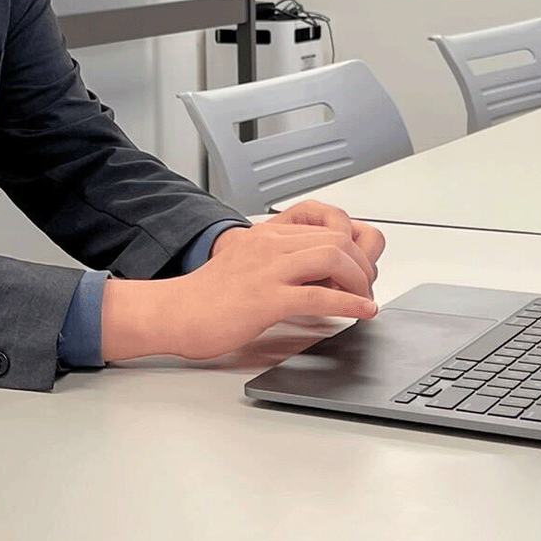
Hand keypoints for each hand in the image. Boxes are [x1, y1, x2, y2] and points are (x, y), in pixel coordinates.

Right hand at [163, 214, 381, 359]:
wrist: (174, 311)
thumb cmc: (207, 297)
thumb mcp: (247, 266)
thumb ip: (278, 264)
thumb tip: (316, 280)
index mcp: (267, 235)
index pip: (326, 228)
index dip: (352, 250)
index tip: (358, 273)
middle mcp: (270, 245)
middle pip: (337, 239)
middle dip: (362, 264)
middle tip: (365, 288)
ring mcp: (268, 269)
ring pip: (333, 258)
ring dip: (360, 280)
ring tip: (365, 299)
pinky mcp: (265, 298)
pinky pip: (319, 296)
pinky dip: (350, 304)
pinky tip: (362, 311)